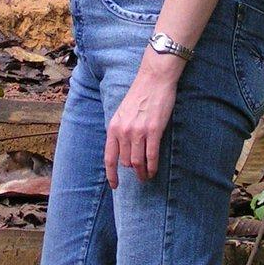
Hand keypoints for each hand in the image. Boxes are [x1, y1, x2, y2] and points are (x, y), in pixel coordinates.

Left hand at [104, 60, 179, 187]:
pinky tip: (154, 171)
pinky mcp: (154, 130)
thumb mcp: (122, 113)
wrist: (154, 79)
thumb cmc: (140, 94)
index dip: (112, 174)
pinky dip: (152, 167)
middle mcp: (123, 131)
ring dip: (143, 173)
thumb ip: (120, 130)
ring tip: (147, 176)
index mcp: (113, 127)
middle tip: (140, 177)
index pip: (109, 157)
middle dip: (133, 172)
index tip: (115, 186)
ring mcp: (138, 131)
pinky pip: (151, 156)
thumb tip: (123, 150)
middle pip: (126, 162)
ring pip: (138, 162)